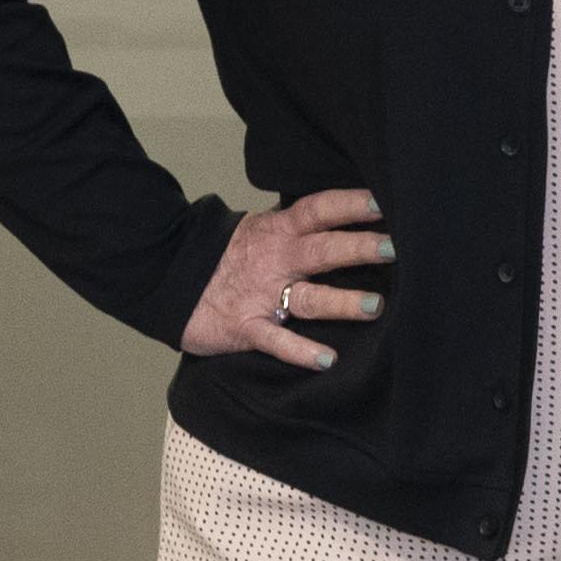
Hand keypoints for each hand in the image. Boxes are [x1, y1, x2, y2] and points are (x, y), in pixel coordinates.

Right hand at [181, 190, 392, 370]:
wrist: (164, 275)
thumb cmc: (226, 255)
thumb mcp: (261, 230)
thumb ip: (300, 227)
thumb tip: (350, 216)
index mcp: (280, 231)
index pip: (320, 210)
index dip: (351, 204)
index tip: (385, 201)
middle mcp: (276, 260)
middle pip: (322, 251)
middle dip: (358, 248)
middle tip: (395, 248)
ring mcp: (261, 295)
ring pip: (308, 297)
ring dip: (342, 302)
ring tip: (376, 306)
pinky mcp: (245, 327)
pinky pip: (276, 341)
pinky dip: (300, 351)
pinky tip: (327, 360)